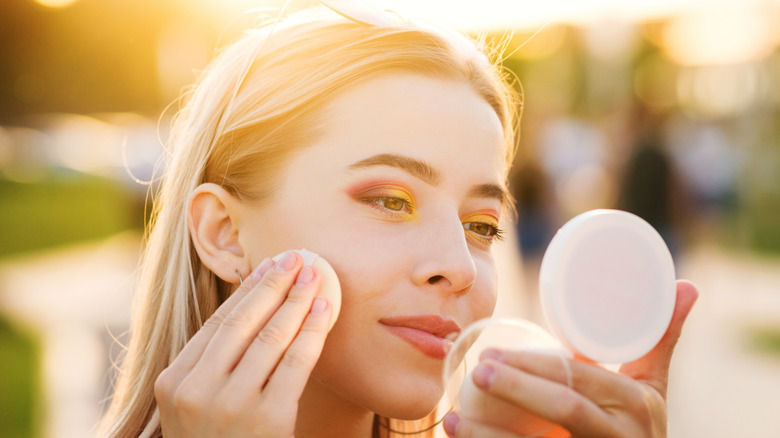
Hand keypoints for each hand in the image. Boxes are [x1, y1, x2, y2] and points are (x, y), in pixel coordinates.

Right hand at [154, 252, 332, 437]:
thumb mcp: (197, 407)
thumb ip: (212, 366)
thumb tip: (251, 308)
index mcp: (174, 382)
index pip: (217, 324)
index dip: (248, 291)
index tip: (269, 265)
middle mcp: (196, 391)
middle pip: (242, 323)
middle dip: (273, 284)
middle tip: (296, 257)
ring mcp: (230, 406)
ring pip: (271, 337)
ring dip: (297, 300)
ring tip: (315, 274)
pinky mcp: (267, 420)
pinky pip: (295, 363)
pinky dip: (312, 331)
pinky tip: (325, 309)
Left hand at [444, 280, 698, 437]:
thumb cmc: (636, 426)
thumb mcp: (651, 387)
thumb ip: (659, 339)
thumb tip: (687, 284)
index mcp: (637, 405)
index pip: (581, 382)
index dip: (534, 368)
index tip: (491, 354)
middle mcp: (621, 437)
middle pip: (564, 409)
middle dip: (515, 388)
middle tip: (475, 370)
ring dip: (488, 435)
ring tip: (451, 417)